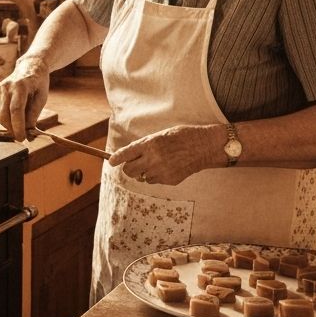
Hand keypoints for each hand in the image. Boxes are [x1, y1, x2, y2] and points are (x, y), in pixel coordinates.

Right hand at [0, 54, 49, 140]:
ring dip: (8, 126)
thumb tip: (28, 132)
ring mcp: (1, 88)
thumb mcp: (42, 98)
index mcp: (21, 85)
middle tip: (22, 138)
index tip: (22, 138)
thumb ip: (33, 114)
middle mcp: (8, 86)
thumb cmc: (39, 83)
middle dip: (12, 129)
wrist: (31, 66)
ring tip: (20, 130)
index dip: (18, 126)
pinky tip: (15, 122)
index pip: (16, 109)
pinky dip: (6, 119)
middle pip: (4, 114)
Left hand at [109, 123, 224, 184]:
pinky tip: (168, 167)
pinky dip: (157, 176)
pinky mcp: (169, 180)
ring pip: (142, 177)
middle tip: (135, 163)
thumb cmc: (182, 136)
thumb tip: (130, 156)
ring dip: (145, 172)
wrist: (204, 146)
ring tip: (158, 162)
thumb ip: (144, 145)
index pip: (126, 153)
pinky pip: (155, 181)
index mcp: (150, 144)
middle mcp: (153, 159)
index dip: (116, 159)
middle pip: (129, 170)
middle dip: (129, 167)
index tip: (111, 162)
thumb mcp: (160, 135)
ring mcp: (161, 171)